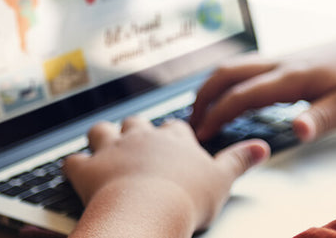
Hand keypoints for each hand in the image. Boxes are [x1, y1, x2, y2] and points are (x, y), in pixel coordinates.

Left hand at [64, 117, 268, 236]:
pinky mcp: (87, 170)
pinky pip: (73, 161)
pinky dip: (74, 166)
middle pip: (136, 122)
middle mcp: (143, 138)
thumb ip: (240, 160)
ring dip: (101, 138)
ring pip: (102, 131)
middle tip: (138, 145)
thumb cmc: (186, 198)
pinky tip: (76, 171)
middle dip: (135, 131)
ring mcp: (112, 151)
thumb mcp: (222, 180)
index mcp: (175, 139)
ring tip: (104, 147)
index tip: (177, 144)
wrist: (147, 213)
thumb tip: (262, 147)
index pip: (176, 128)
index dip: (175, 136)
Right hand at [191, 36, 335, 142]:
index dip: (216, 115)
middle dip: (203, 97)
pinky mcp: (295, 59)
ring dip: (215, 86)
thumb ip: (320, 119)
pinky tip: (237, 96)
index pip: (241, 95)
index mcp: (293, 76)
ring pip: (238, 66)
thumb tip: (296, 131)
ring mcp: (287, 58)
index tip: (199, 136)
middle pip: (228, 73)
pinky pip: (252, 67)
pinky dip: (232, 81)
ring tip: (204, 111)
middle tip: (190, 124)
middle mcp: (283, 62)